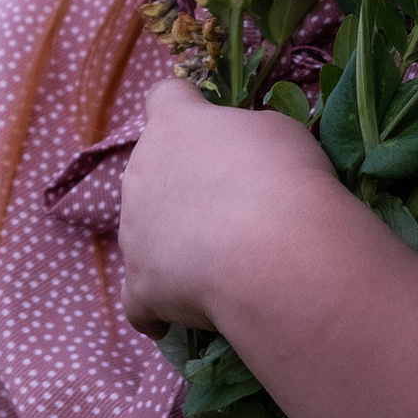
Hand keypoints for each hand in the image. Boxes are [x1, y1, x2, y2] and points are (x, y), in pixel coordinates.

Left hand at [117, 79, 347, 335]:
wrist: (271, 250)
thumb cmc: (284, 177)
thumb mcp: (280, 132)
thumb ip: (249, 135)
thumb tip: (243, 152)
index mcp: (174, 124)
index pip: (165, 98)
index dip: (184, 111)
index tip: (205, 127)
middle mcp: (141, 170)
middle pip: (151, 169)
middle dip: (179, 186)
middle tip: (227, 210)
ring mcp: (133, 229)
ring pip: (142, 232)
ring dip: (169, 244)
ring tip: (217, 269)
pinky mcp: (139, 284)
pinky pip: (137, 299)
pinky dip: (154, 307)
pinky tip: (173, 320)